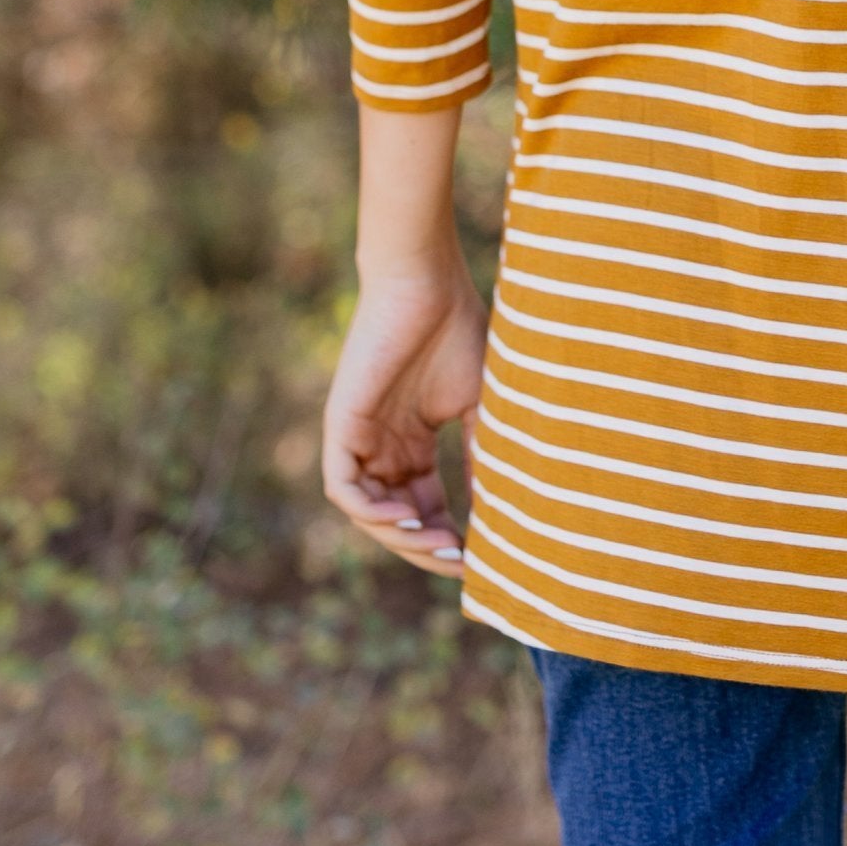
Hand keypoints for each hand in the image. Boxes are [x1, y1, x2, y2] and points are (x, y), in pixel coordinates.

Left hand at [322, 257, 488, 578]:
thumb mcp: (481, 407)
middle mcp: (382, 447)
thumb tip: (505, 514)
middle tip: (460, 562)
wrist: (427, 283)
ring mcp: (359, 438)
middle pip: (396, 519)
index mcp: (412, 443)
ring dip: (401, 538)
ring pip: (368, 512)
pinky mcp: (341, 426)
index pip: (424, 507)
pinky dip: (371, 512)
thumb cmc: (459, 331)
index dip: (448, 537)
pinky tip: (407, 518)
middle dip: (426, 548)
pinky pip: (344, 489)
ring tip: (440, 546)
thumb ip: (484, 457)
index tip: (480, 559)